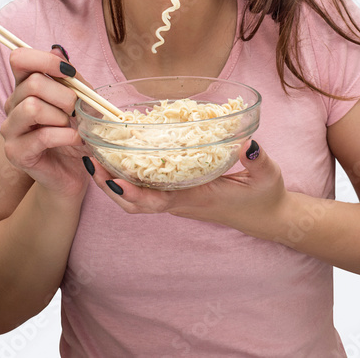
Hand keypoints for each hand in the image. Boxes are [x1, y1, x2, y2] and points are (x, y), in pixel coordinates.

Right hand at [0, 45, 90, 199]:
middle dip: (64, 95)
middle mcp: (12, 105)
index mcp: (25, 87)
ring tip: (72, 127)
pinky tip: (76, 141)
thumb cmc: (76, 132)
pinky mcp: (15, 153)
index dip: (44, 60)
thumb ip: (70, 78)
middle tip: (77, 111)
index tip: (68, 72)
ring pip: (32, 107)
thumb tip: (58, 49)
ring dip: (62, 117)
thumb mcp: (80, 100)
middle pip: (32, 83)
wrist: (77, 171)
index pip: (19, 59)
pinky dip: (66, 136)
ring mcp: (10, 129)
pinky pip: (42, 136)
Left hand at [85, 140, 288, 236]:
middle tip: (90, 160)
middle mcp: (183, 202)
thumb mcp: (267, 176)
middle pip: (136, 204)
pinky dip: (128, 177)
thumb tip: (248, 143)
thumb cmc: (265, 196)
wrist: (268, 217)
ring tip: (95, 156)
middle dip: (110, 186)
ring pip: (137, 199)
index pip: (160, 200)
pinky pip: (147, 190)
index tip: (113, 180)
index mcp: (199, 198)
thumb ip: (258, 160)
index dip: (134, 193)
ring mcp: (179, 200)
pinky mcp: (179, 195)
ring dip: (114, 182)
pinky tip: (119, 156)